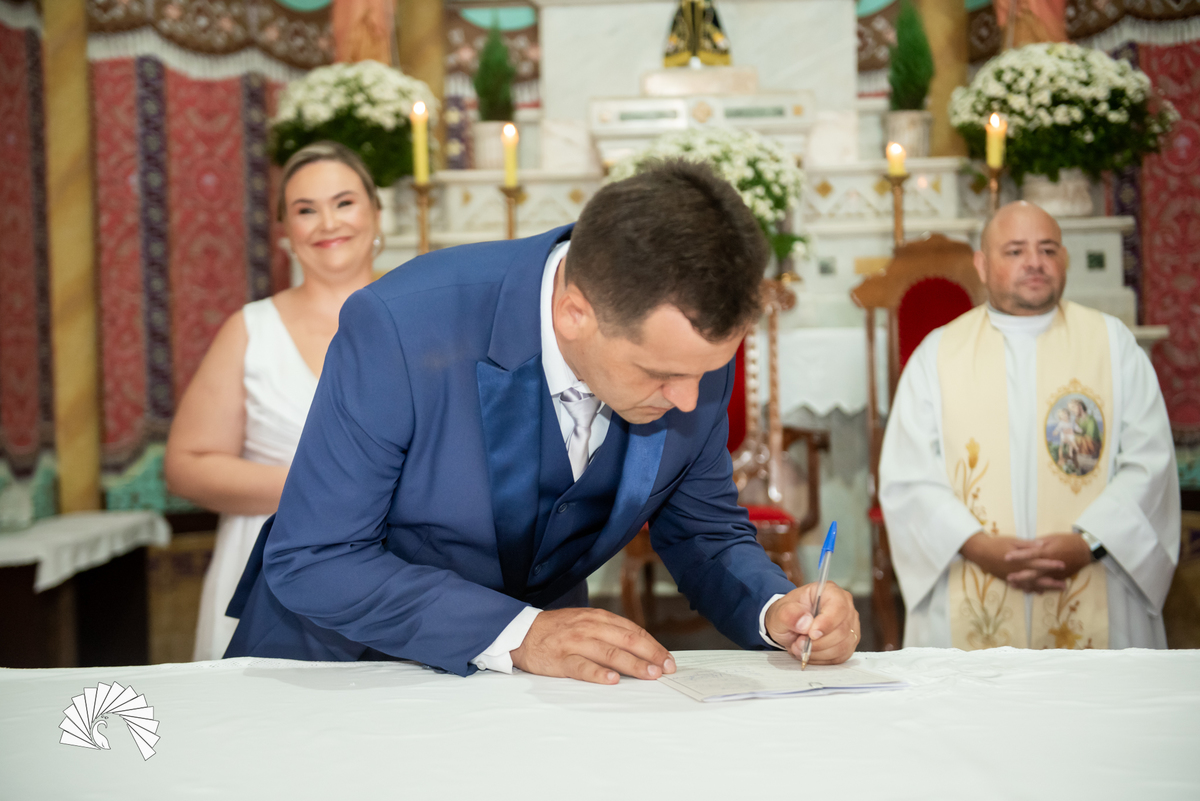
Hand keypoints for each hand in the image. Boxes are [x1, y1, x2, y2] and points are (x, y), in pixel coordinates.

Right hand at [510, 607, 674, 684]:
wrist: (522, 632)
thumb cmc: (559, 629)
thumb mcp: (586, 621)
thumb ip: (610, 631)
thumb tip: (641, 648)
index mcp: (599, 618)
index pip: (633, 631)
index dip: (653, 646)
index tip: (668, 660)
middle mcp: (590, 627)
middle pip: (627, 640)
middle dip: (651, 655)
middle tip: (666, 669)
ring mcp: (575, 642)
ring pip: (609, 653)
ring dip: (633, 664)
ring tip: (650, 674)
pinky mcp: (561, 659)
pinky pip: (582, 666)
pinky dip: (598, 673)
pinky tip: (612, 679)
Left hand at [764, 582, 858, 664]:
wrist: (788, 626)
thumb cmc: (788, 614)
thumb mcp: (780, 612)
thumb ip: (789, 614)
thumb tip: (805, 622)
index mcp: (830, 591)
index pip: (838, 607)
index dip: (827, 623)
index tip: (811, 634)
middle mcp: (845, 607)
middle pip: (842, 630)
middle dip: (817, 643)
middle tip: (798, 643)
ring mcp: (850, 626)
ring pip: (842, 646)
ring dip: (818, 652)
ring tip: (800, 647)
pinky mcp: (848, 643)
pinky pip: (840, 657)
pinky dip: (822, 659)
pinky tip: (810, 653)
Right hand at [960, 532, 1064, 586]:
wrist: (980, 552)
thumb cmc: (997, 543)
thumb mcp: (1013, 540)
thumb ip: (1028, 545)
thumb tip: (1042, 545)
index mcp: (1021, 560)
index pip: (1039, 562)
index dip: (1051, 564)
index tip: (1063, 565)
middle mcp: (1019, 571)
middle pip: (1038, 578)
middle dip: (1052, 582)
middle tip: (1064, 585)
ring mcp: (1013, 577)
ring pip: (1031, 584)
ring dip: (1044, 587)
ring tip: (1054, 590)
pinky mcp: (1007, 580)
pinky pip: (1021, 587)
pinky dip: (1030, 589)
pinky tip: (1038, 591)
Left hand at [1003, 533, 1091, 592]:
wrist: (1085, 550)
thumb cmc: (1067, 540)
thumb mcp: (1051, 538)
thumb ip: (1037, 543)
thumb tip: (1025, 546)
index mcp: (1047, 552)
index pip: (1030, 554)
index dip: (1018, 556)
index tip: (1006, 557)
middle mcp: (1050, 565)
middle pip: (1033, 572)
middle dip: (1020, 576)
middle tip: (1008, 578)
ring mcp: (1055, 573)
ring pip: (1039, 581)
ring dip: (1026, 584)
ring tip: (1014, 586)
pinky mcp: (1060, 578)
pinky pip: (1047, 585)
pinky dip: (1037, 588)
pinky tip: (1028, 590)